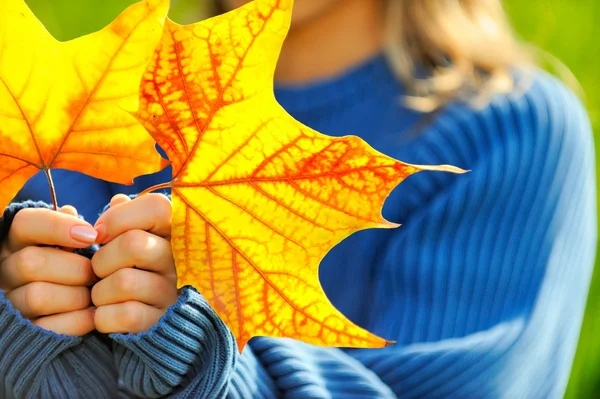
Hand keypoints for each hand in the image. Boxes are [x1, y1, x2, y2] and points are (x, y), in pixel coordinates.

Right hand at [0, 206, 97, 335]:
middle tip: (97, 272)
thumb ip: (78, 225)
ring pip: (37, 296)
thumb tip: (71, 211)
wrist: (83, 306)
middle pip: (30, 262)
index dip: (58, 227)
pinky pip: (49, 327)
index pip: (26, 223)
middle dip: (75, 268)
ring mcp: (13, 302)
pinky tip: (93, 313)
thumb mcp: (78, 241)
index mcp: (18, 240)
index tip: (92, 235)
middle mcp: (7, 270)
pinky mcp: (27, 330)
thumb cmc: (81, 263)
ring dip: (77, 295)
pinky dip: (79, 320)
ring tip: (95, 293)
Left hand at [91, 194, 176, 333]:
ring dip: (99, 292)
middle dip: (102, 259)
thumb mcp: (130, 237)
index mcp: (175, 232)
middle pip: (133, 244)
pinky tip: (106, 314)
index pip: (156, 207)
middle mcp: (180, 259)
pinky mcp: (162, 321)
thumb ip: (123, 216)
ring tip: (102, 294)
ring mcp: (173, 291)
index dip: (119, 218)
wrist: (145, 319)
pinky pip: (126, 315)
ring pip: (124, 282)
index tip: (99, 234)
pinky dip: (104, 317)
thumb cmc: (132, 269)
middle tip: (99, 270)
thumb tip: (117, 200)